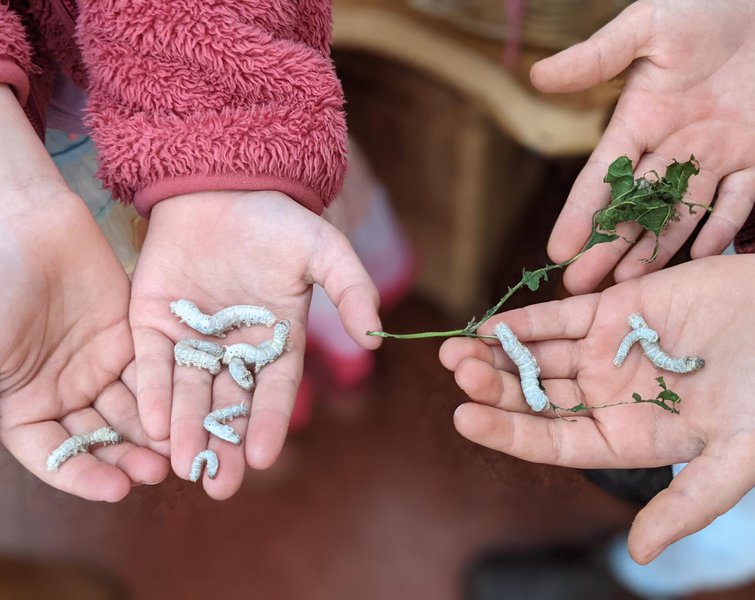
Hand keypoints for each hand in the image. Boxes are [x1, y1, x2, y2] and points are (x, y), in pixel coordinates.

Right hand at [0, 84, 167, 499]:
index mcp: (20, 405)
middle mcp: (62, 394)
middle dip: (128, 457)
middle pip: (100, 438)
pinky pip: (151, 373)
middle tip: (160, 471)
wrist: (28, 225)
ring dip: (154, 432)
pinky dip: (167, 393)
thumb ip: (1, 398)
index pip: (53, 455)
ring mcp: (98, 367)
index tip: (115, 489)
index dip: (81, 474)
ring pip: (131, 410)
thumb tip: (14, 432)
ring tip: (181, 447)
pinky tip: (188, 408)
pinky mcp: (128, 340)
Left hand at [130, 190, 381, 498]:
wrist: (221, 182)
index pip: (273, 389)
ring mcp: (192, 336)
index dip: (269, 422)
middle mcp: (234, 346)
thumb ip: (351, 288)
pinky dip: (154, 392)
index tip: (263, 457)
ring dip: (186, 428)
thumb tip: (375, 335)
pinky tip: (154, 425)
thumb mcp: (324, 250)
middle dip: (224, 443)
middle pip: (229, 402)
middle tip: (219, 485)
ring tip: (183, 466)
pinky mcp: (154, 321)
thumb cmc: (278, 218)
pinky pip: (153, 363)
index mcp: (275, 337)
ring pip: (190, 391)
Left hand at [439, 254, 754, 562]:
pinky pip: (557, 318)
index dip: (510, 432)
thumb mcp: (739, 455)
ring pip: (537, 356)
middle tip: (457, 373)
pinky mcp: (612, 310)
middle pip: (536, 397)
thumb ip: (689, 503)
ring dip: (496, 354)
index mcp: (627, 437)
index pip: (554, 441)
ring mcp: (605, 352)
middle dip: (494, 387)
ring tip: (456, 350)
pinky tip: (490, 326)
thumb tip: (638, 554)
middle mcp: (607, 397)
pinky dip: (524, 321)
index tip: (464, 418)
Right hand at [534, 0, 754, 292]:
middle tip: (583, 284)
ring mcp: (712, 156)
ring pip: (679, 213)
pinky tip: (700, 256)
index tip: (557, 249)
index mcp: (638, 122)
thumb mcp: (643, 28)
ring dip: (654, 249)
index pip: (601, 178)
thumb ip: (596, 57)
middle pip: (634, 208)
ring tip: (627, 284)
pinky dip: (722, 226)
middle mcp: (669, 148)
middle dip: (608, 246)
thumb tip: (537, 76)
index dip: (580, 214)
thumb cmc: (695, 9)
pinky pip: (738, 198)